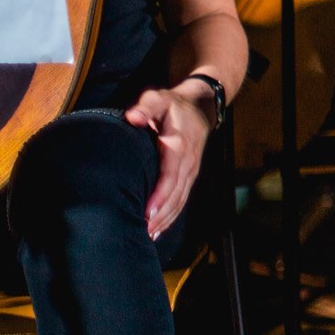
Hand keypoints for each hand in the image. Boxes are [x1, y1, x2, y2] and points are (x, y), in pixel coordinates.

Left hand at [123, 83, 213, 238]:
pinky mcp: (190, 175)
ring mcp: (191, 170)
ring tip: (149, 235)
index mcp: (179, 145)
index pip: (170, 175)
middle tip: (143, 232)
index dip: (160, 195)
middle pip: (176, 193)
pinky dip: (172, 215)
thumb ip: (146, 107)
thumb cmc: (173, 105)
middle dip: (161, 215)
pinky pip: (182, 198)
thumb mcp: (159, 98)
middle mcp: (188, 162)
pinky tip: (159, 229)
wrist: (201, 106)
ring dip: (166, 219)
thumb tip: (133, 117)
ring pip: (180, 199)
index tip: (148, 213)